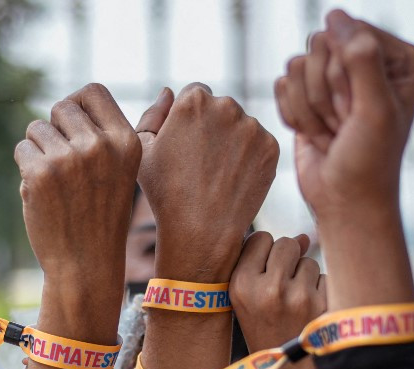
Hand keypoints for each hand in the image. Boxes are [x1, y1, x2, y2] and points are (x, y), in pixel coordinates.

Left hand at [15, 83, 140, 309]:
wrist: (87, 264)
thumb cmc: (100, 217)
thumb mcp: (120, 172)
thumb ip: (102, 137)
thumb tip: (70, 103)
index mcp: (126, 142)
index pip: (93, 91)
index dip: (77, 105)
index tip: (73, 128)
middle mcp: (101, 146)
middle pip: (62, 106)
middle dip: (56, 129)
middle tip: (63, 163)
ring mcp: (70, 159)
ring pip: (37, 128)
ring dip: (39, 150)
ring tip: (56, 182)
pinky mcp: (41, 173)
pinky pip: (22, 149)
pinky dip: (26, 168)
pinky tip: (43, 193)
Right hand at [135, 83, 279, 282]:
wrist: (201, 230)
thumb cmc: (166, 193)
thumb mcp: (143, 151)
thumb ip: (152, 114)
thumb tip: (168, 92)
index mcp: (193, 100)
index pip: (196, 94)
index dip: (189, 120)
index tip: (187, 145)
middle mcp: (226, 106)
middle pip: (222, 107)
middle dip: (214, 127)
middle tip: (203, 163)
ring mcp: (252, 127)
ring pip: (242, 126)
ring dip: (233, 141)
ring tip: (218, 174)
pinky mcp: (270, 147)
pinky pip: (259, 144)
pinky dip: (250, 157)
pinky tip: (233, 179)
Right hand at [230, 232, 326, 368]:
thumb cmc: (266, 332)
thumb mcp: (248, 301)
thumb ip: (265, 263)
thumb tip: (304, 237)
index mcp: (241, 286)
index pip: (261, 237)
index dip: (266, 252)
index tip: (265, 272)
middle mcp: (268, 289)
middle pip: (287, 243)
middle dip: (289, 260)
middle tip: (284, 288)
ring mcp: (298, 297)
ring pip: (309, 261)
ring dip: (306, 278)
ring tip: (295, 306)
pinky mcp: (322, 305)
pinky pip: (326, 278)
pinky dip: (321, 292)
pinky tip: (310, 313)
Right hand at [276, 10, 413, 221]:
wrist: (345, 201)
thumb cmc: (369, 161)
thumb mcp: (375, 111)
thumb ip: (361, 60)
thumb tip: (335, 17)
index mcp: (399, 57)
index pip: (350, 34)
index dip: (346, 77)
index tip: (359, 113)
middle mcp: (368, 59)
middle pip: (320, 44)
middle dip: (326, 94)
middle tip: (345, 125)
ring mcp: (336, 76)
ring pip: (297, 65)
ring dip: (311, 109)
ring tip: (333, 132)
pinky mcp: (308, 93)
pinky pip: (282, 85)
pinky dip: (295, 116)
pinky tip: (317, 135)